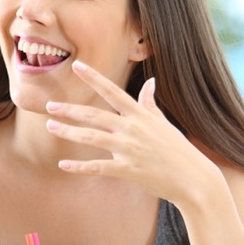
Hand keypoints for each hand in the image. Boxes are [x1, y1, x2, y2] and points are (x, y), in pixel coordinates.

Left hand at [42, 60, 219, 203]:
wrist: (194, 179)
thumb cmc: (178, 150)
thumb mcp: (163, 123)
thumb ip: (150, 103)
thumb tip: (150, 82)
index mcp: (140, 115)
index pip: (113, 91)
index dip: (94, 78)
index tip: (77, 65)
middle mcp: (133, 129)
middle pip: (95, 115)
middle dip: (70, 109)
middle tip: (49, 105)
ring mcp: (130, 150)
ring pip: (92, 137)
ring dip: (68, 132)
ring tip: (50, 126)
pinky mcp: (128, 170)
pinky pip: (98, 167)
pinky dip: (79, 167)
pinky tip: (62, 165)